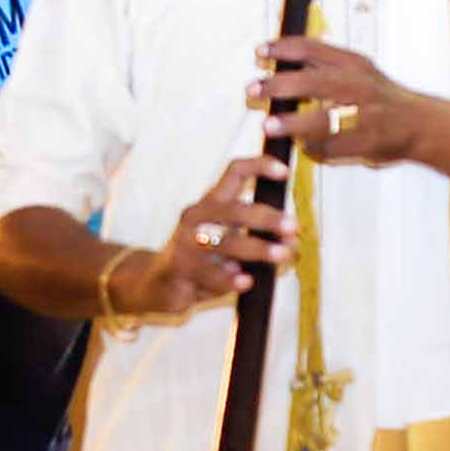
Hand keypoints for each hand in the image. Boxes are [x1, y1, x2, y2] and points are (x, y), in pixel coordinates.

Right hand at [111, 160, 295, 321]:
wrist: (157, 284)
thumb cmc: (201, 259)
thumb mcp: (227, 241)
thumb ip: (256, 237)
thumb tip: (292, 242)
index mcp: (210, 202)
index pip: (234, 172)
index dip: (259, 166)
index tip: (285, 171)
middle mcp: (196, 216)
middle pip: (235, 209)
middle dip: (267, 217)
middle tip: (292, 227)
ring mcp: (186, 243)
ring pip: (226, 242)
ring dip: (258, 248)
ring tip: (281, 255)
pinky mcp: (179, 269)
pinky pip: (210, 274)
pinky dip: (230, 279)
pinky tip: (246, 282)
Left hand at [253, 35, 447, 172]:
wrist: (422, 124)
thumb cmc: (382, 98)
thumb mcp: (358, 71)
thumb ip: (325, 65)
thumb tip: (281, 55)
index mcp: (354, 64)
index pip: (314, 48)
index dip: (283, 49)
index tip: (259, 52)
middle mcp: (360, 85)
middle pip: (314, 81)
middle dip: (280, 85)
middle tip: (253, 88)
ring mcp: (365, 115)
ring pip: (323, 118)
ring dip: (293, 123)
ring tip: (268, 125)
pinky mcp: (368, 142)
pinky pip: (334, 147)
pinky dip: (314, 149)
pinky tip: (303, 148)